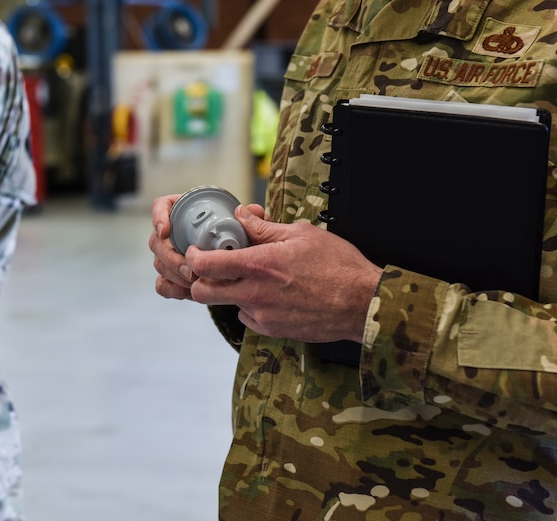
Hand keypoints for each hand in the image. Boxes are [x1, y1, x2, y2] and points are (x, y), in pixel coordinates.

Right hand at [149, 195, 265, 299]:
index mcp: (187, 212)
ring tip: (194, 282)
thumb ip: (255, 220)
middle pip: (157, 240)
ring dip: (173, 274)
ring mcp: (171, 256)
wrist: (245, 268)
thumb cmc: (244, 240)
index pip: (162, 206)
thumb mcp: (253, 229)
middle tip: (190, 268)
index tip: (167, 231)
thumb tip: (251, 210)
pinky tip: (187, 291)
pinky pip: (162, 284)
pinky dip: (172, 289)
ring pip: (159, 263)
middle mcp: (175, 233)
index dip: (159, 217)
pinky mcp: (173, 278)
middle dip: (170, 256)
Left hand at [184, 206, 382, 342]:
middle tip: (214, 268)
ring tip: (254, 279)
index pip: (206, 264)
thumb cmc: (338, 267)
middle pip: (203, 293)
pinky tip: (271, 295)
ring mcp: (262, 315)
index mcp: (259, 265)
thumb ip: (263, 228)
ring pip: (227, 304)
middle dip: (201, 280)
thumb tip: (241, 217)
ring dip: (231, 292)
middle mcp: (255, 294)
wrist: (362, 304)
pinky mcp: (272, 330)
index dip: (194, 257)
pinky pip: (248, 317)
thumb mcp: (301, 234)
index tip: (197, 251)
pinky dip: (251, 306)